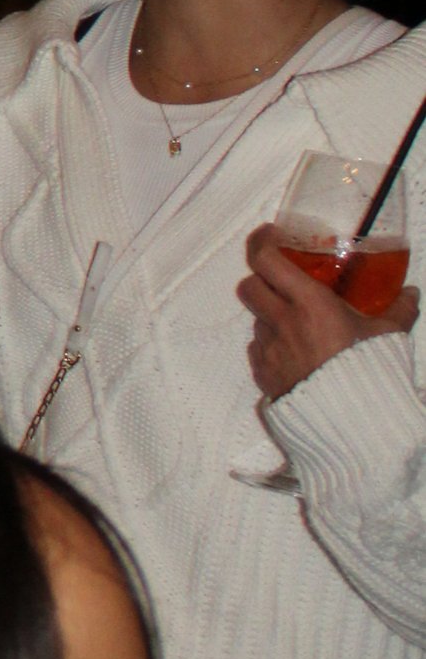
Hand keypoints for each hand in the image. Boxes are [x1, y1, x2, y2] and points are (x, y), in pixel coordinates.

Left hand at [240, 224, 419, 404]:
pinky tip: (295, 356)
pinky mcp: (264, 377)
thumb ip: (399, 310)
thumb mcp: (389, 335)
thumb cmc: (370, 371)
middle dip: (260, 281)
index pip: (266, 260)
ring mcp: (269, 351)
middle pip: (248, 287)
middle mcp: (282, 322)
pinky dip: (271, 349)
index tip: (270, 236)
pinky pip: (258, 353)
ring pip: (255, 322)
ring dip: (270, 319)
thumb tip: (410, 293)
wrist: (353, 422)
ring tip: (299, 328)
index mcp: (309, 303)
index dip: (261, 243)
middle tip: (280, 284)